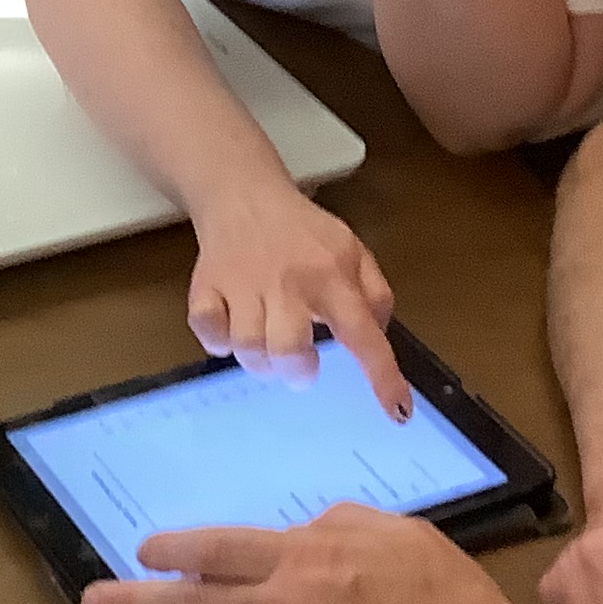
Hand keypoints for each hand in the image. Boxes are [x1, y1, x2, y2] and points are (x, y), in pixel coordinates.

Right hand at [188, 183, 407, 417]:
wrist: (242, 193)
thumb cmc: (302, 233)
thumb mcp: (352, 251)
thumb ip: (374, 294)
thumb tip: (378, 338)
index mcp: (331, 275)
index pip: (362, 332)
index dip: (382, 376)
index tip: (396, 411)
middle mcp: (288, 282)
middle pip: (288, 349)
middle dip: (297, 371)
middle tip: (302, 365)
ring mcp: (243, 285)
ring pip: (248, 347)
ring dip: (261, 362)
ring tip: (269, 347)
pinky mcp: (205, 287)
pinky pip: (208, 333)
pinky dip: (218, 343)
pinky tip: (232, 330)